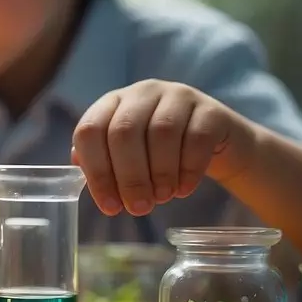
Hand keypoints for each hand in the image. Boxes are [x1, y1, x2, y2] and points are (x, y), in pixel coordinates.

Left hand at [71, 80, 257, 216]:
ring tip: (162, 198)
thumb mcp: (126, 156)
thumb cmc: (159, 153)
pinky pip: (196, 139)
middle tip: (138, 209)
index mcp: (113, 103)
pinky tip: (184, 189)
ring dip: (159, 174)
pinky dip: (188, 170)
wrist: (215, 144)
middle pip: (124, 131)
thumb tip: (86, 180)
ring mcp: (178, 96)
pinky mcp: (210, 109)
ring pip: (161, 133)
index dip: (96, 171)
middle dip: (129, 177)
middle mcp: (142, 92)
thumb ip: (103, 163)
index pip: (90, 130)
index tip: (109, 206)